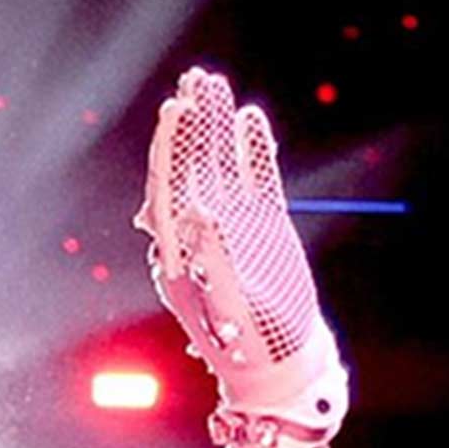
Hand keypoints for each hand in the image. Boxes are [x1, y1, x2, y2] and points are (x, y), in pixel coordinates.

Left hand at [137, 67, 344, 447]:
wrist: (281, 365)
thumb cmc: (250, 347)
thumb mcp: (229, 307)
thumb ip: (214, 258)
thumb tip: (197, 210)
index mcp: (179, 253)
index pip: (166, 190)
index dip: (169, 149)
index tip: (173, 109)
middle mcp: (199, 234)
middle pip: (189, 169)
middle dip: (189, 127)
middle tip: (194, 82)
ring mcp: (231, 227)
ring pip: (219, 167)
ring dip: (215, 128)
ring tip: (215, 85)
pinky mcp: (261, 227)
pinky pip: (254, 181)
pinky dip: (251, 151)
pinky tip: (249, 120)